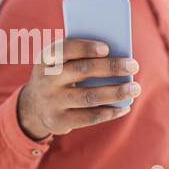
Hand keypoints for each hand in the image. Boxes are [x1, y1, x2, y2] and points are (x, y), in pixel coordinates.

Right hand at [18, 39, 140, 139]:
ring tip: (135, 88)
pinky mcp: (59, 120)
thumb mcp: (59, 63)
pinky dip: (110, 111)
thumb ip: (79, 57)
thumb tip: (116, 58)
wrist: (33, 106)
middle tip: (133, 66)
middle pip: (82, 71)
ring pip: (89, 96)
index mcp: (46, 59)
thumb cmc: (57, 77)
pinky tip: (124, 107)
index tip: (106, 48)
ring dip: (116, 92)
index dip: (85, 48)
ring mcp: (52, 101)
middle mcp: (46, 79)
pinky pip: (89, 117)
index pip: (64, 49)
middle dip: (110, 67)